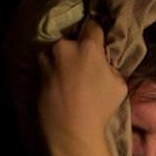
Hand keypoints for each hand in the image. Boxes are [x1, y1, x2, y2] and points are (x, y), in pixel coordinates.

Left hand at [37, 17, 126, 155]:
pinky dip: (54, 73)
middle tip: (87, 68)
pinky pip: (48, 67)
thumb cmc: (100, 107)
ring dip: (64, 62)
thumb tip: (104, 64)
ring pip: (58, 54)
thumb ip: (110, 67)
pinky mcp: (36, 73)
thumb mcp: (119, 85)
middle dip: (79, 51)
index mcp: (88, 47)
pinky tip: (61, 88)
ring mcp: (47, 60)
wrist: (71, 129)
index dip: (97, 34)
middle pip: (73, 41)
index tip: (100, 43)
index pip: (93, 26)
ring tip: (72, 81)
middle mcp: (64, 47)